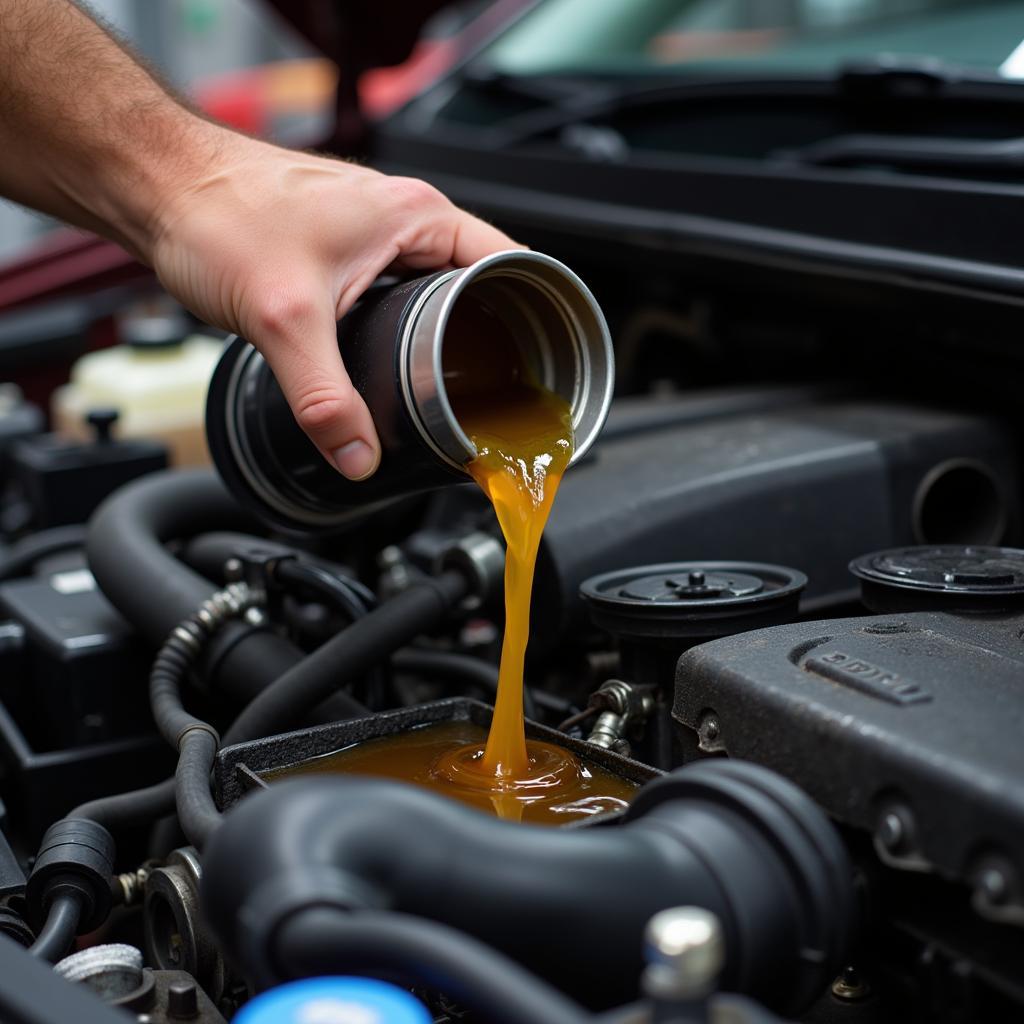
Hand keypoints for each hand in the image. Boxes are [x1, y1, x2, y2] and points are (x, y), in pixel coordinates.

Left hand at [150, 135, 518, 479]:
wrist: (158, 189)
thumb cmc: (218, 213)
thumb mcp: (284, 318)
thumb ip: (324, 398)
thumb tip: (358, 455)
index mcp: (415, 214)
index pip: (508, 262)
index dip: (529, 315)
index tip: (537, 362)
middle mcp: (403, 218)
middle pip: (476, 284)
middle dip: (487, 336)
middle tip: (492, 390)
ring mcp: (375, 233)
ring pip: (435, 291)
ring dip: (443, 334)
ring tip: (452, 382)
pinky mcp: (346, 252)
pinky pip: (399, 293)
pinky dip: (406, 328)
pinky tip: (396, 361)